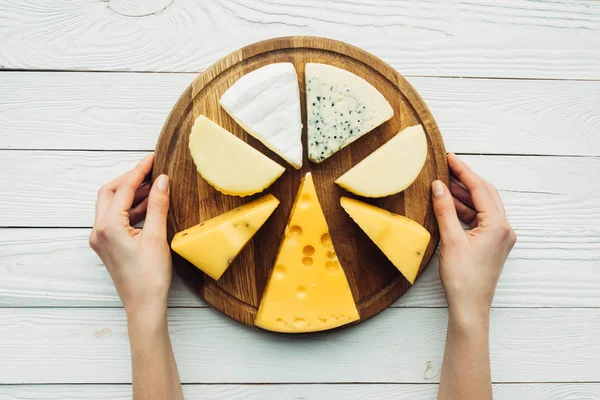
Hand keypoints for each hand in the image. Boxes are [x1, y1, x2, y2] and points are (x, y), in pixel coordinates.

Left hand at [89, 154, 171, 317]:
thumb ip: (157, 205)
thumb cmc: (150, 277)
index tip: (153, 158)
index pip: (123, 189)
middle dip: (130, 179)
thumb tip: (161, 180)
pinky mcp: (109, 246)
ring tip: (154, 186)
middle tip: (151, 170)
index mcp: (108, 226)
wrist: (144, 306)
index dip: (139, 171)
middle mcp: (99, 230)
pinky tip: (149, 206)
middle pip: (110, 193)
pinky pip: (116, 219)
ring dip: (131, 194)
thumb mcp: (156, 236)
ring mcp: (102, 239)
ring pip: (112, 206)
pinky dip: (131, 209)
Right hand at [431, 153, 515, 320]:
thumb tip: (438, 186)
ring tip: (443, 184)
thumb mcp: (451, 240)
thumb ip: (445, 210)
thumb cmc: (463, 278)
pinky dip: (465, 209)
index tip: (449, 157)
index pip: (480, 189)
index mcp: (499, 225)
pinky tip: (449, 204)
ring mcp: (500, 236)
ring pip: (482, 206)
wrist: (470, 306)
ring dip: (464, 195)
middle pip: (485, 194)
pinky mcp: (492, 243)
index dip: (463, 171)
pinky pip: (480, 218)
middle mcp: (504, 228)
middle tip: (446, 166)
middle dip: (465, 179)